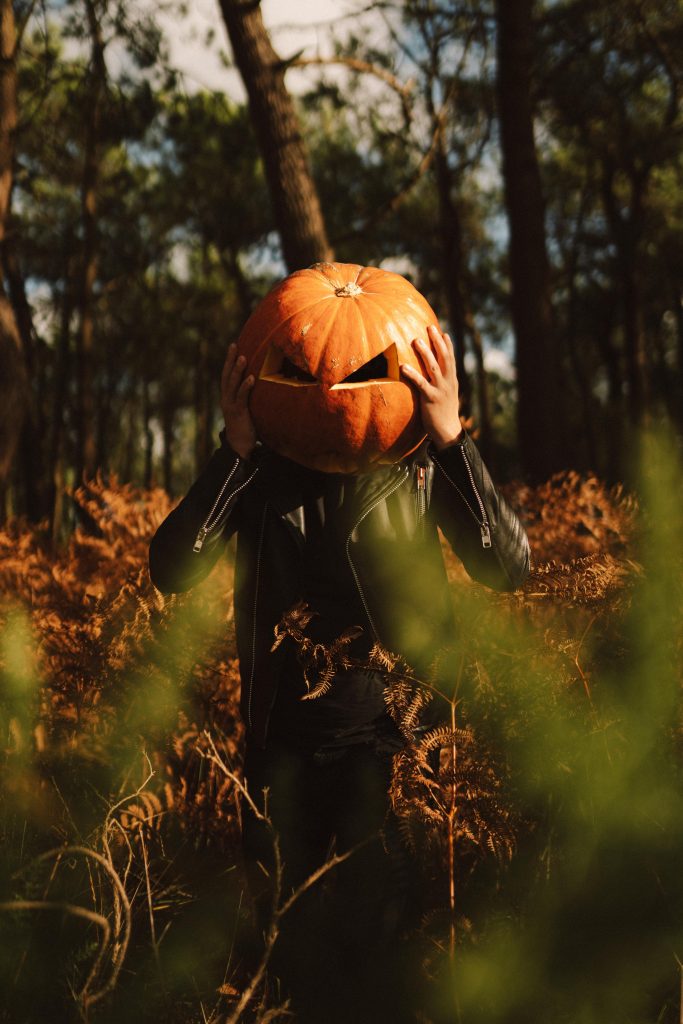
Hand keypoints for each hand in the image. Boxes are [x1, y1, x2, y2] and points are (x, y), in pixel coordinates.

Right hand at [220, 343, 256, 458]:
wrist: (239, 447)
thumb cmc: (246, 427)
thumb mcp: (247, 409)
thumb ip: (250, 397)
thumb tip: (262, 384)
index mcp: (227, 397)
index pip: (226, 375)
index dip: (229, 361)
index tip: (234, 346)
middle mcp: (226, 399)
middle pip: (226, 375)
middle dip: (230, 360)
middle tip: (234, 345)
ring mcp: (231, 405)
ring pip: (232, 384)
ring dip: (237, 370)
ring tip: (243, 357)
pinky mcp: (238, 413)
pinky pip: (241, 397)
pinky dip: (246, 386)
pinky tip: (252, 378)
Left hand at [399, 324, 462, 449]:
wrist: (448, 431)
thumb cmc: (444, 412)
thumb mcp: (446, 394)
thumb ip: (442, 382)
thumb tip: (434, 374)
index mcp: (452, 380)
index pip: (451, 358)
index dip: (447, 345)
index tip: (442, 332)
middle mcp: (448, 382)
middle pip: (444, 357)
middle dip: (437, 341)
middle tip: (430, 327)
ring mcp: (440, 390)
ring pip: (433, 367)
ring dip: (425, 353)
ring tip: (416, 340)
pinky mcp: (431, 399)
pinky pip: (421, 384)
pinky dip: (413, 374)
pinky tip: (403, 366)